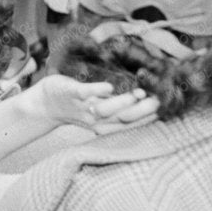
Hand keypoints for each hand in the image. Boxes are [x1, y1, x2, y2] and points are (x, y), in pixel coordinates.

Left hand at [29, 73, 159, 133]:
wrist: (46, 103)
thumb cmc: (79, 102)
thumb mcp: (102, 106)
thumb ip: (121, 104)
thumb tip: (147, 96)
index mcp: (107, 123)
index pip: (132, 123)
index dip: (148, 117)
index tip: (165, 107)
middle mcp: (98, 119)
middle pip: (122, 119)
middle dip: (141, 111)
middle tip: (157, 101)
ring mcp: (84, 107)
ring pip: (106, 109)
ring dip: (122, 103)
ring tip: (138, 94)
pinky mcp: (70, 94)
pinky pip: (84, 93)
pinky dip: (96, 91)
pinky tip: (109, 87)